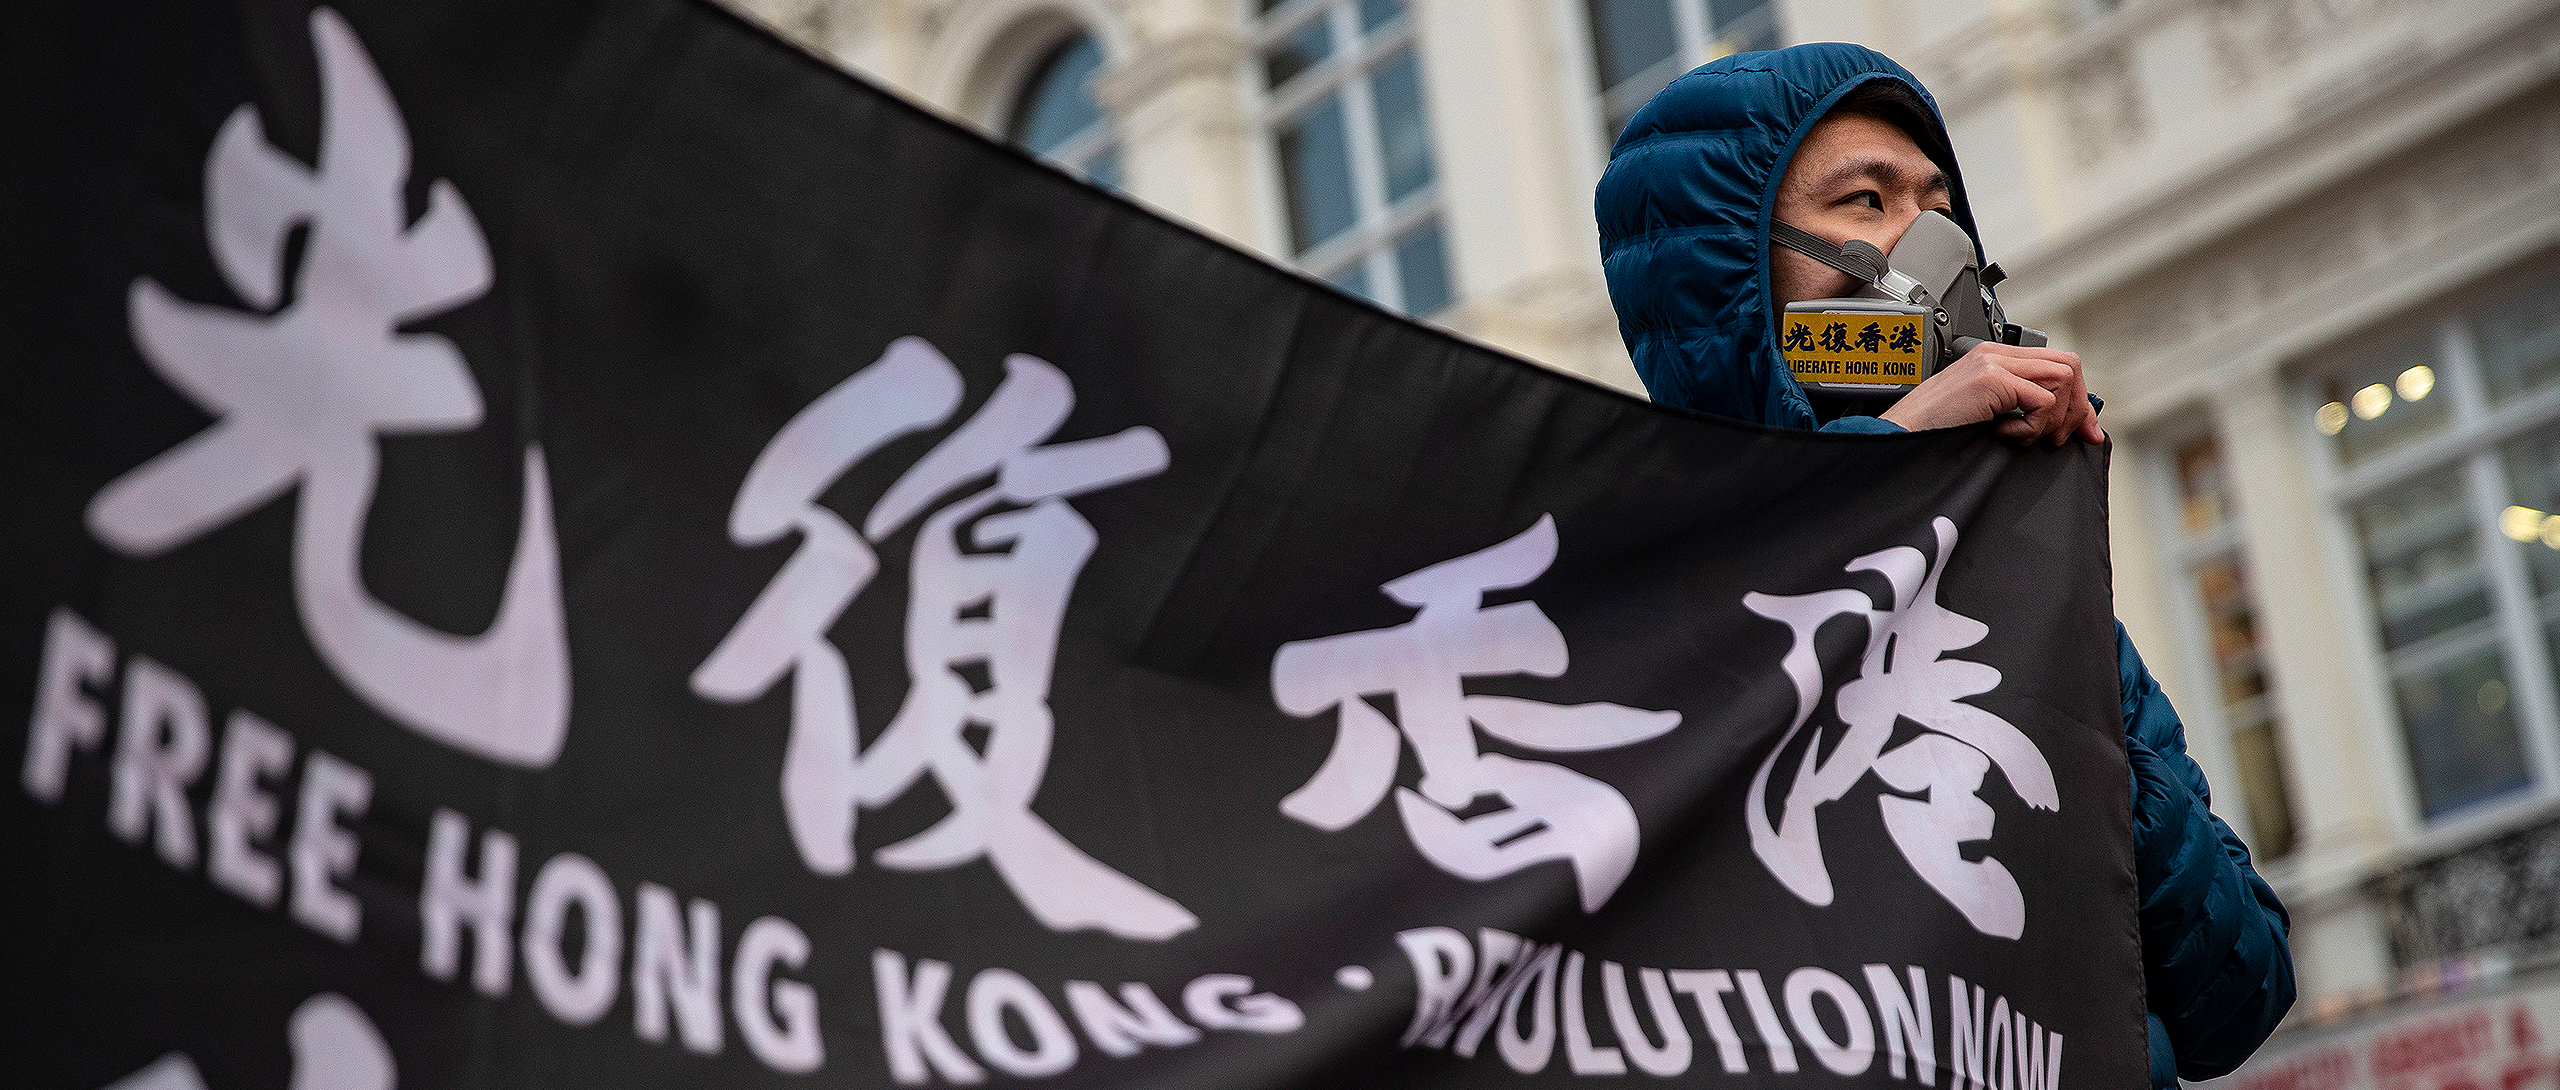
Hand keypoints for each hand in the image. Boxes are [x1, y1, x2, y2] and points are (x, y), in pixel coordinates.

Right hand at [1880, 342, 2106, 444]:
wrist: (1899, 438)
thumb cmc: (1932, 433)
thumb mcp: (1982, 413)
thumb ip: (2016, 405)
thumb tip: (2065, 421)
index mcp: (1992, 358)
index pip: (2057, 364)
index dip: (2078, 399)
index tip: (2083, 431)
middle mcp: (1994, 354)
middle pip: (2069, 364)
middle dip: (2077, 406)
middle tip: (2062, 438)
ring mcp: (1993, 363)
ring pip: (2063, 378)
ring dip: (2054, 417)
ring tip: (2024, 435)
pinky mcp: (1992, 380)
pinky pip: (2043, 400)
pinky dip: (2033, 426)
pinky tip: (2005, 433)